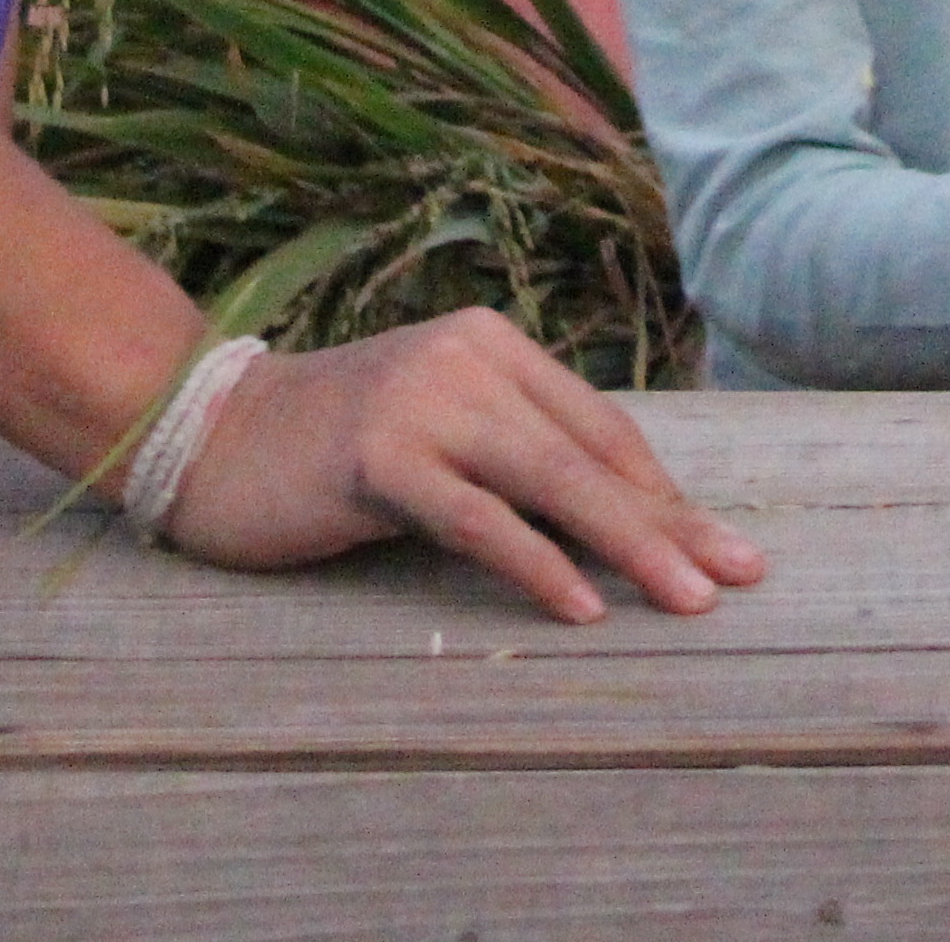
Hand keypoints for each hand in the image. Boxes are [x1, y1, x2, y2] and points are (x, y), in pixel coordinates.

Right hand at [161, 308, 769, 623]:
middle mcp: (467, 357)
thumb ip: (514, 455)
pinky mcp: (378, 457)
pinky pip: (477, 518)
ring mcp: (423, 401)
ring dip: (629, 545)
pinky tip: (581, 606)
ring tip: (688, 599)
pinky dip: (537, 563)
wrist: (208, 435)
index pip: (600, 427)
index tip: (720, 548)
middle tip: (741, 574)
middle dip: (673, 521)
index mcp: (492, 343)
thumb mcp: (438, 432)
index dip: (664, 494)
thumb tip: (622, 523)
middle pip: (591, 452)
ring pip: (552, 480)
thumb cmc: (331, 448)